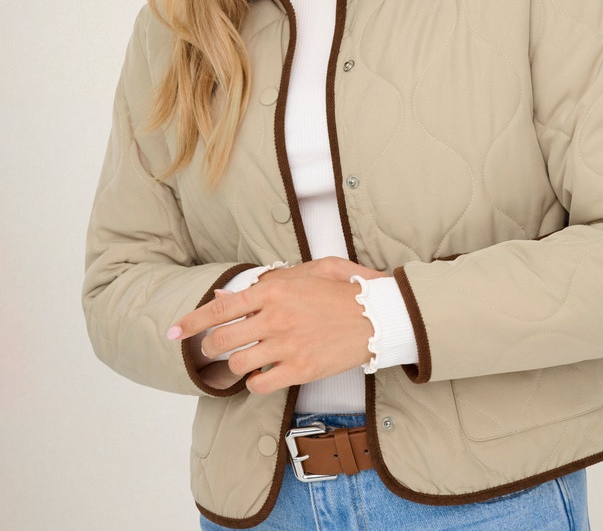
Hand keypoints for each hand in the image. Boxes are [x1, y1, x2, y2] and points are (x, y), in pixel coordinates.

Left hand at [169, 257, 388, 393]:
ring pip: (238, 363)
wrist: (375, 316)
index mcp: (274, 291)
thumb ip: (264, 282)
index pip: (220, 308)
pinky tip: (262, 374)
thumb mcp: (305, 273)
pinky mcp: (300, 369)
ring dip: (234, 365)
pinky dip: (254, 382)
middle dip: (210, 348)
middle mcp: (276, 317)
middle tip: (212, 349)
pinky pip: (260, 383)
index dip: (191, 322)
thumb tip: (223, 298)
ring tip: (243, 361)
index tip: (173, 332)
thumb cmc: (341, 291)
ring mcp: (287, 345)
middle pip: (222, 340)